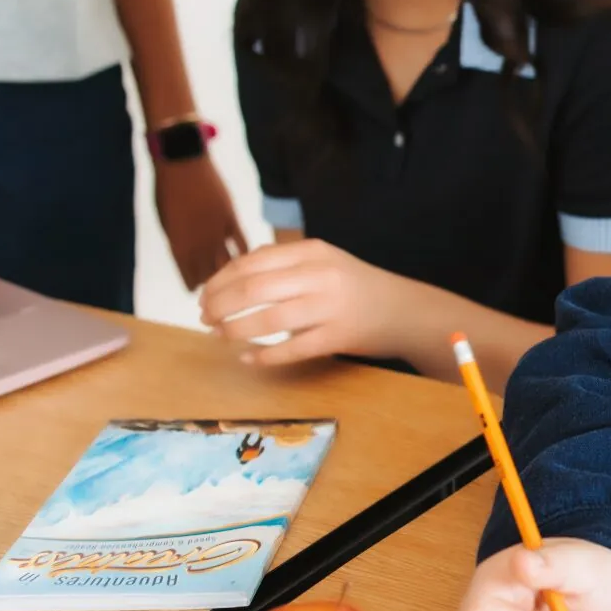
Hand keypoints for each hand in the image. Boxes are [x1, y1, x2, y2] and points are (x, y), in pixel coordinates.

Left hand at [154, 156, 244, 289]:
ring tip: (233, 279)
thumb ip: (177, 241)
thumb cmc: (166, 190)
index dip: (194, 286)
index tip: (198, 294)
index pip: (189, 276)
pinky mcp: (231, 220)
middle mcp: (199, 244)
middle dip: (213, 285)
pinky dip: (245, 254)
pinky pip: (241, 243)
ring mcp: (217, 232)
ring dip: (230, 273)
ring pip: (227, 262)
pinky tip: (248, 261)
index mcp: (178, 246)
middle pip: (209, 274)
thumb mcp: (165, 221)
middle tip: (217, 291)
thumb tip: (187, 256)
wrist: (182, 163)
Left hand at [198, 238, 409, 365]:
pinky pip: (292, 349)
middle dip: (220, 305)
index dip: (221, 280)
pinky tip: (248, 358)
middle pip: (254, 288)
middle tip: (205, 317)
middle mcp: (320, 275)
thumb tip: (231, 278)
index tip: (205, 294)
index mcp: (312, 252)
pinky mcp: (338, 337)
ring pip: (269, 318)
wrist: (405, 310)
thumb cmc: (356, 287)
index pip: (253, 262)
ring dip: (236, 329)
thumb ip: (284, 265)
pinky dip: (264, 356)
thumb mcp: (324, 262)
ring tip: (220, 335)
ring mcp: (330, 307)